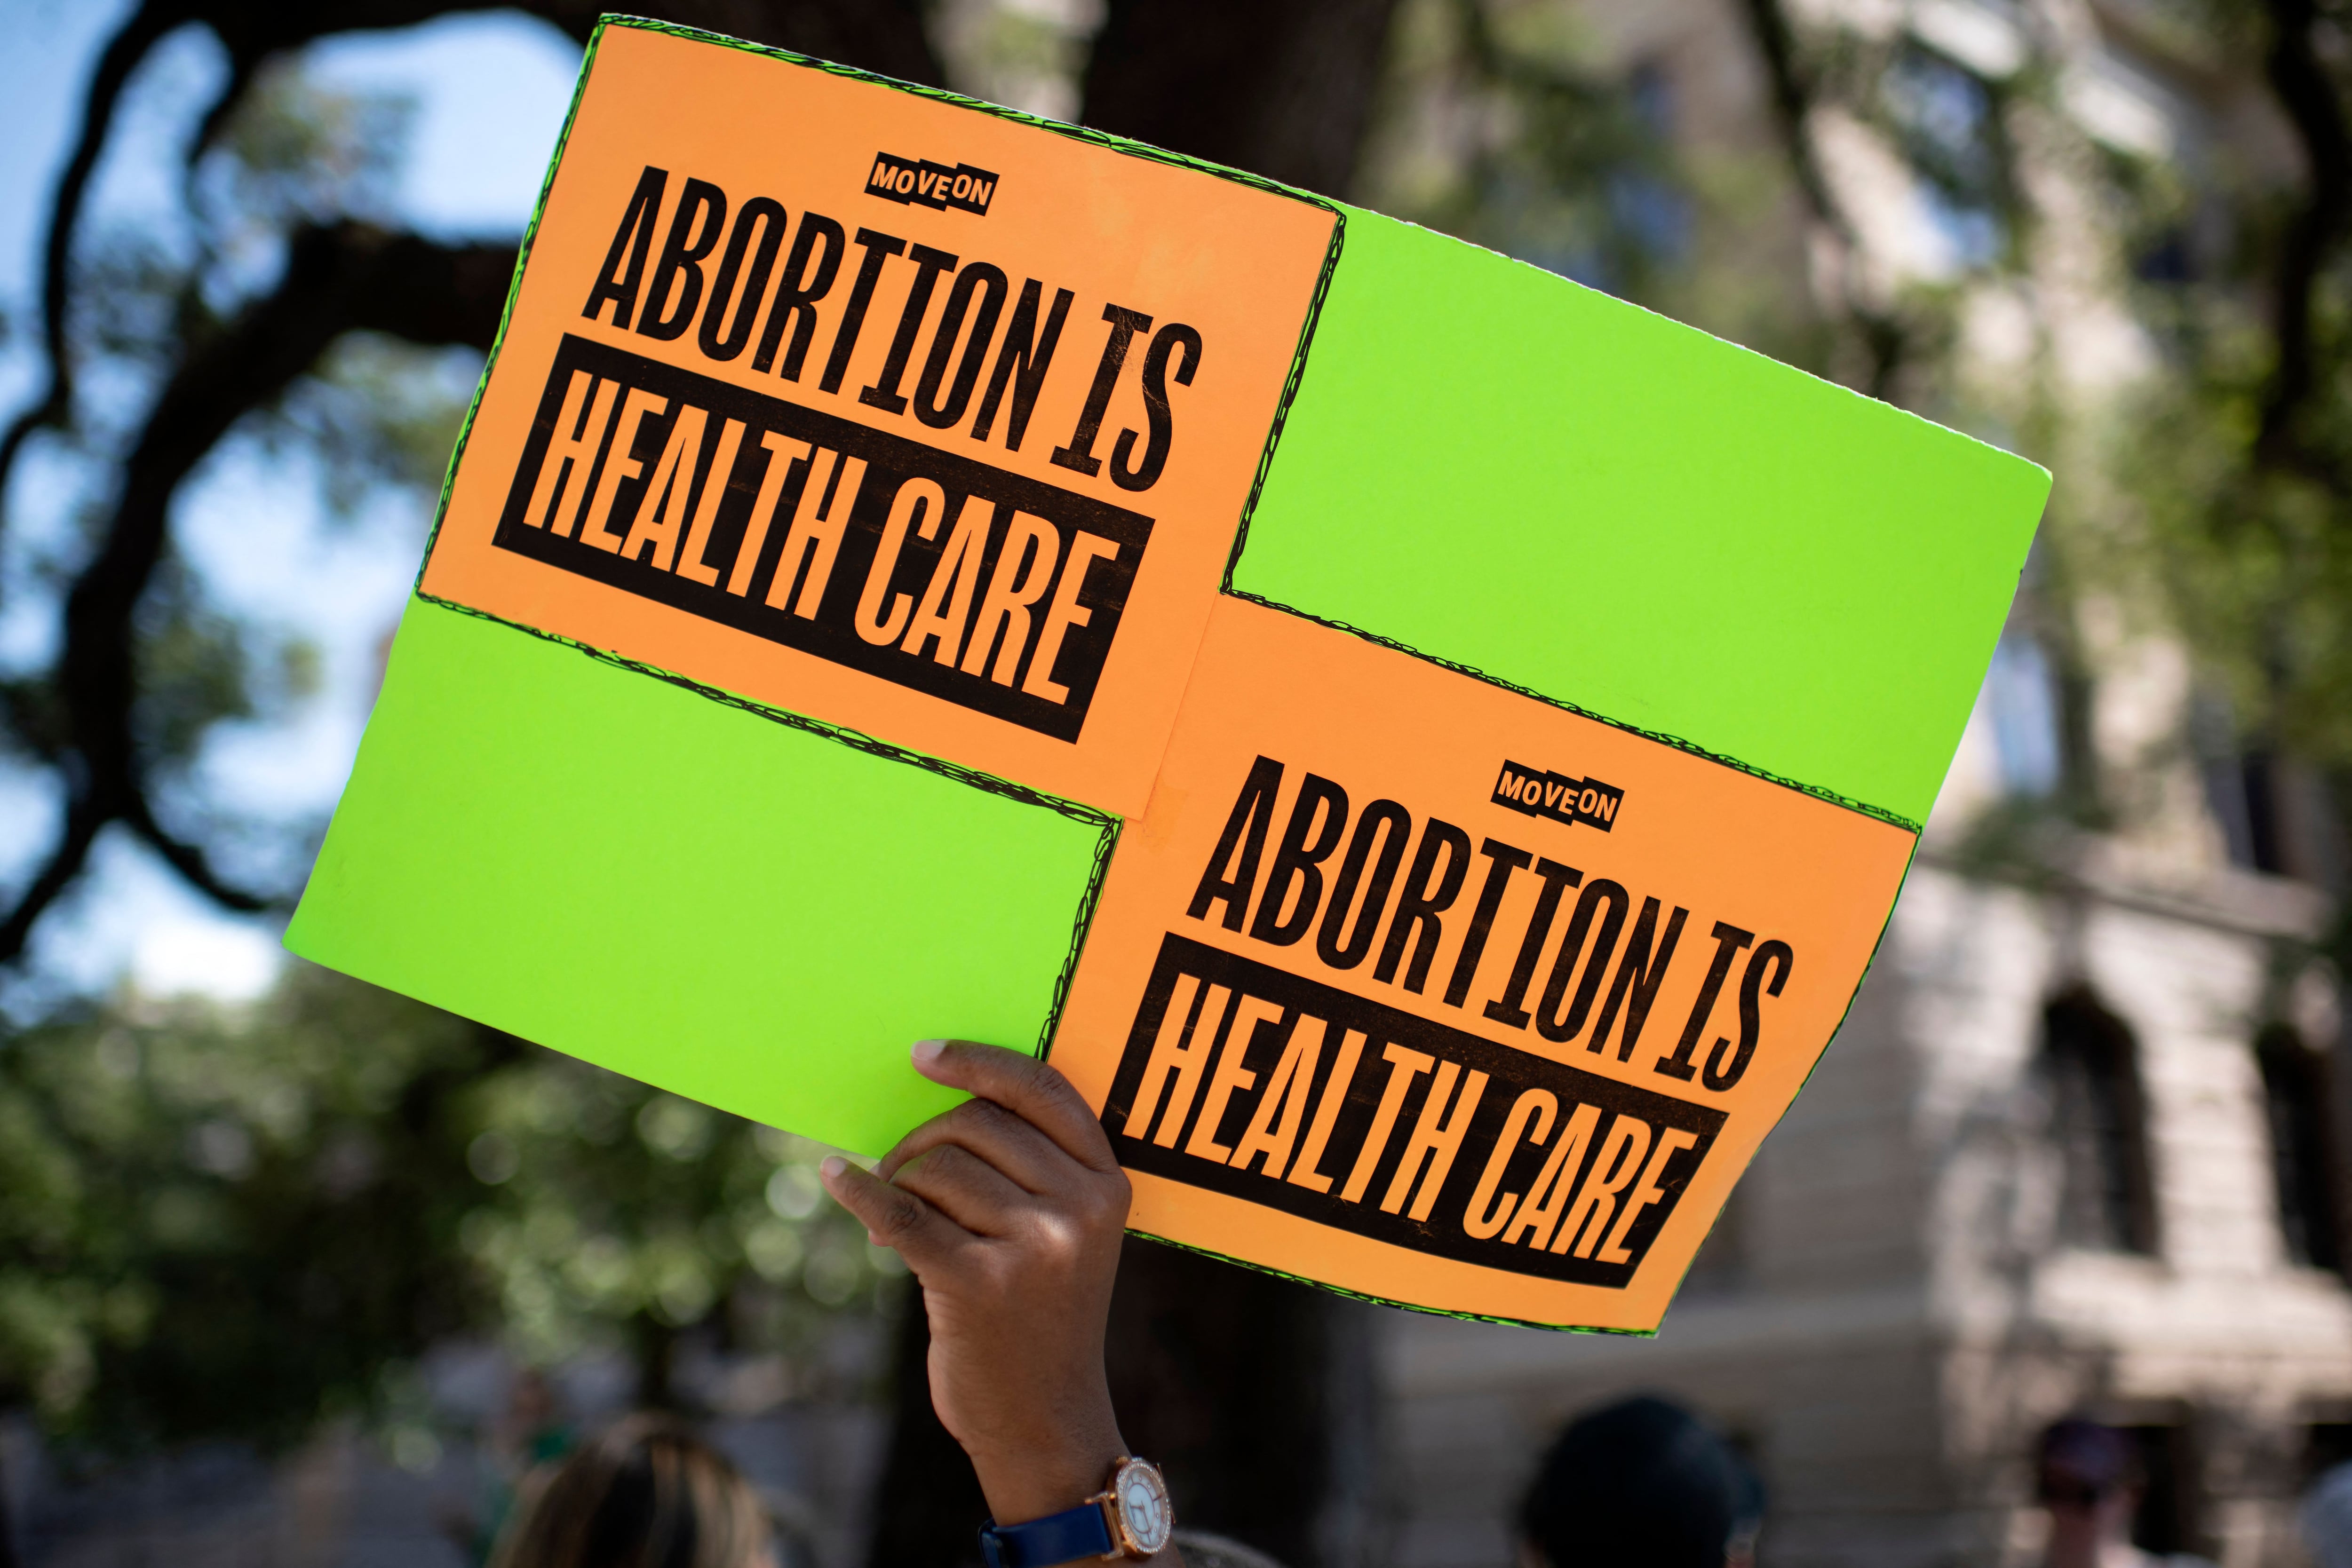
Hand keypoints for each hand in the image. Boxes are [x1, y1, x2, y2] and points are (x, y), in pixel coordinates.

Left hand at [821, 1040, 1150, 1545]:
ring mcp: (1033, 1247)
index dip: (979, 1062)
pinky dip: (861, 1192)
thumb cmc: (1042, 1318)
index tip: (925, 1055)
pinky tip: (837, 1178)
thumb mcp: (1069, 1235)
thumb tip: (941, 1101)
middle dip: (925, 1140)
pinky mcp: (978, 1285)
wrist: (1045, 1422)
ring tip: (903, 1225)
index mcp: (1107, 1185)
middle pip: (976, 1124)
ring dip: (902, 1183)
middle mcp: (1077, 1209)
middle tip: (901, 1175)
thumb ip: (1035, 1169)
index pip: (1043, 1091)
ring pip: (937, 1167)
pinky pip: (903, 1214)